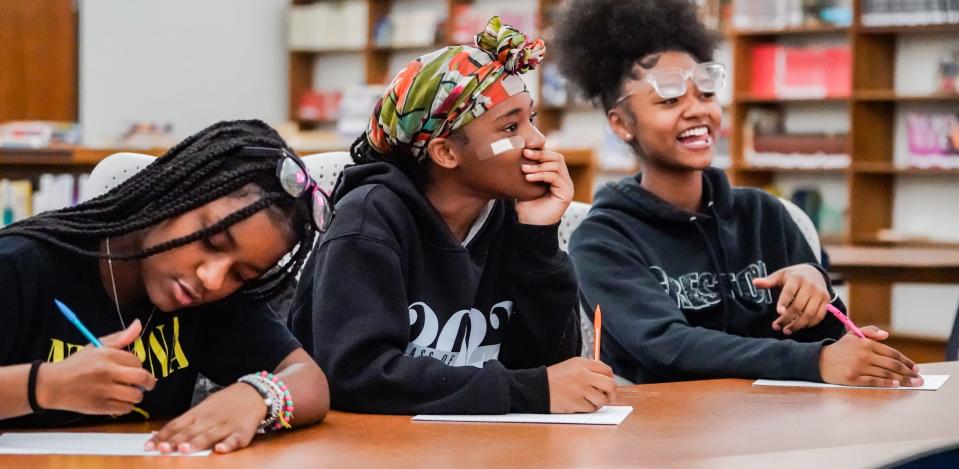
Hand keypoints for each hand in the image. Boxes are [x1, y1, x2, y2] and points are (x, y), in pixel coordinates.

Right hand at [36, 319, 155, 414]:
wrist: (52, 385)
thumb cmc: (77, 364)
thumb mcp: (96, 346)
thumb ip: (120, 337)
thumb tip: (139, 324)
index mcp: (106, 355)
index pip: (137, 361)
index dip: (138, 366)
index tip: (133, 369)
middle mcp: (106, 372)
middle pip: (142, 378)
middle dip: (149, 382)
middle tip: (147, 384)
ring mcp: (103, 390)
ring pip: (136, 395)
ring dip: (137, 395)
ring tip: (130, 392)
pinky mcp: (99, 407)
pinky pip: (125, 409)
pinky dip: (126, 406)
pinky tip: (119, 401)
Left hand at [145, 382, 265, 453]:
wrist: (254, 392)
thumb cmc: (225, 402)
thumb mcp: (204, 407)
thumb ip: (185, 421)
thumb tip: (160, 433)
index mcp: (200, 412)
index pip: (178, 423)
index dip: (163, 435)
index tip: (149, 445)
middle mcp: (211, 418)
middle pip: (191, 431)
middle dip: (176, 441)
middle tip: (162, 449)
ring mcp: (227, 425)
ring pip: (210, 435)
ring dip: (197, 443)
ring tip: (184, 449)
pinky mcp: (243, 432)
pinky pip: (235, 440)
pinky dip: (227, 445)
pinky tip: (220, 449)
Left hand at [516, 149, 573, 225]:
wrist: (529, 225)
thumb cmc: (526, 206)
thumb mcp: (526, 184)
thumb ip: (529, 170)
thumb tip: (523, 152)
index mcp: (556, 177)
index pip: (553, 157)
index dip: (540, 152)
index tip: (524, 151)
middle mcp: (564, 181)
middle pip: (558, 158)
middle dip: (540, 155)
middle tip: (525, 155)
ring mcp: (567, 187)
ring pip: (557, 166)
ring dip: (538, 166)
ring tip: (524, 170)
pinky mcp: (566, 194)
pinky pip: (555, 177)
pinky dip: (541, 175)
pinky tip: (529, 179)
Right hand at [546, 357, 616, 412]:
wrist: (538, 387)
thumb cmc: (556, 378)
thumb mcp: (572, 366)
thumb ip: (590, 369)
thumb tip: (609, 380)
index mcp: (582, 363)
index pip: (607, 370)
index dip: (611, 379)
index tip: (608, 385)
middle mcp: (583, 375)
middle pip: (610, 385)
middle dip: (612, 393)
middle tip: (609, 397)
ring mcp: (580, 389)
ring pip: (602, 399)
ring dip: (599, 402)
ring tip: (590, 400)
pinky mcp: (576, 403)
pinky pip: (591, 408)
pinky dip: (588, 408)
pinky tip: (580, 404)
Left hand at [752, 264, 830, 334]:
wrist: (814, 272)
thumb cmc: (792, 276)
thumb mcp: (780, 275)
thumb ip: (768, 281)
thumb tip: (754, 282)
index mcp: (796, 278)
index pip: (789, 292)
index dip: (784, 302)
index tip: (778, 312)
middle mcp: (810, 285)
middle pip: (798, 306)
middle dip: (787, 319)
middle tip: (776, 327)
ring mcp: (820, 293)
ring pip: (809, 313)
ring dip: (798, 325)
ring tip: (786, 331)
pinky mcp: (826, 301)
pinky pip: (819, 316)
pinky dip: (809, 324)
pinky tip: (798, 327)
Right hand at [819, 326, 922, 386]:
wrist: (818, 361)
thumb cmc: (839, 349)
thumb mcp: (853, 335)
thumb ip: (870, 332)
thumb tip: (886, 335)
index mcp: (865, 343)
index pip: (891, 352)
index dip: (906, 361)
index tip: (915, 367)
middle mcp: (863, 355)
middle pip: (892, 364)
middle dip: (908, 372)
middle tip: (919, 378)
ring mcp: (858, 367)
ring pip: (885, 374)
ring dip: (902, 380)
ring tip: (912, 384)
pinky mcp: (853, 378)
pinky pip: (874, 381)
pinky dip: (886, 383)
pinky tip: (895, 385)